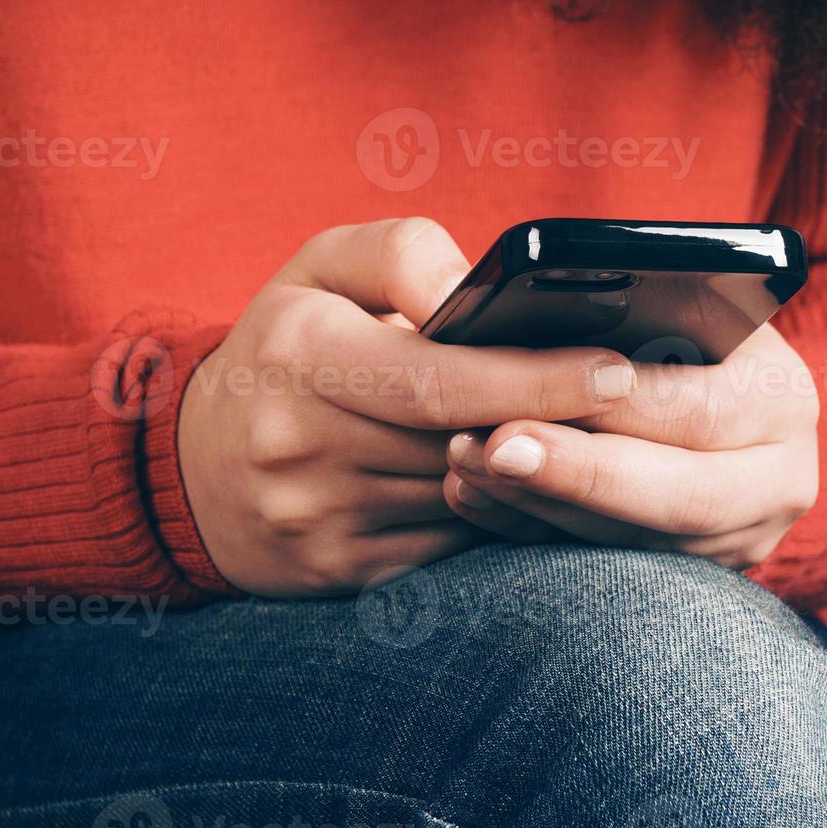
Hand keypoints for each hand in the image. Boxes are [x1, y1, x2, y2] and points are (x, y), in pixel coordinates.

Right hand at [177, 218, 637, 595]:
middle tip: (631, 408)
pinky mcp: (337, 572)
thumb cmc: (283, 347)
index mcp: (298, 355)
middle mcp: (298, 444)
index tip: (615, 371)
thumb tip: (475, 290)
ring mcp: (315, 520)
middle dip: (550, 426)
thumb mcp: (322, 269)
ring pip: (461, 500)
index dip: (535, 378)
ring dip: (528, 475)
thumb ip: (400, 255)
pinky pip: (446, 549)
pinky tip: (526, 488)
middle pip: (458, 442)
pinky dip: (493, 517)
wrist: (196, 464)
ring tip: (586, 442)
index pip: (438, 377)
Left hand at [442, 323, 819, 569]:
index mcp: (779, 396)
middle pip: (680, 498)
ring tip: (464, 461)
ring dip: (540, 504)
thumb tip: (547, 319)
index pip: (698, 412)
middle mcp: (778, 478)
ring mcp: (740, 538)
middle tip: (491, 449)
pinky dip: (533, 529)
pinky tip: (473, 495)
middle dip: (576, 475)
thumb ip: (629, 310)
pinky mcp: (692, 572)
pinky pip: (606, 564)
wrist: (700, 383)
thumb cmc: (672, 321)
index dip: (611, 410)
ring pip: (636, 542)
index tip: (528, 403)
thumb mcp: (668, 299)